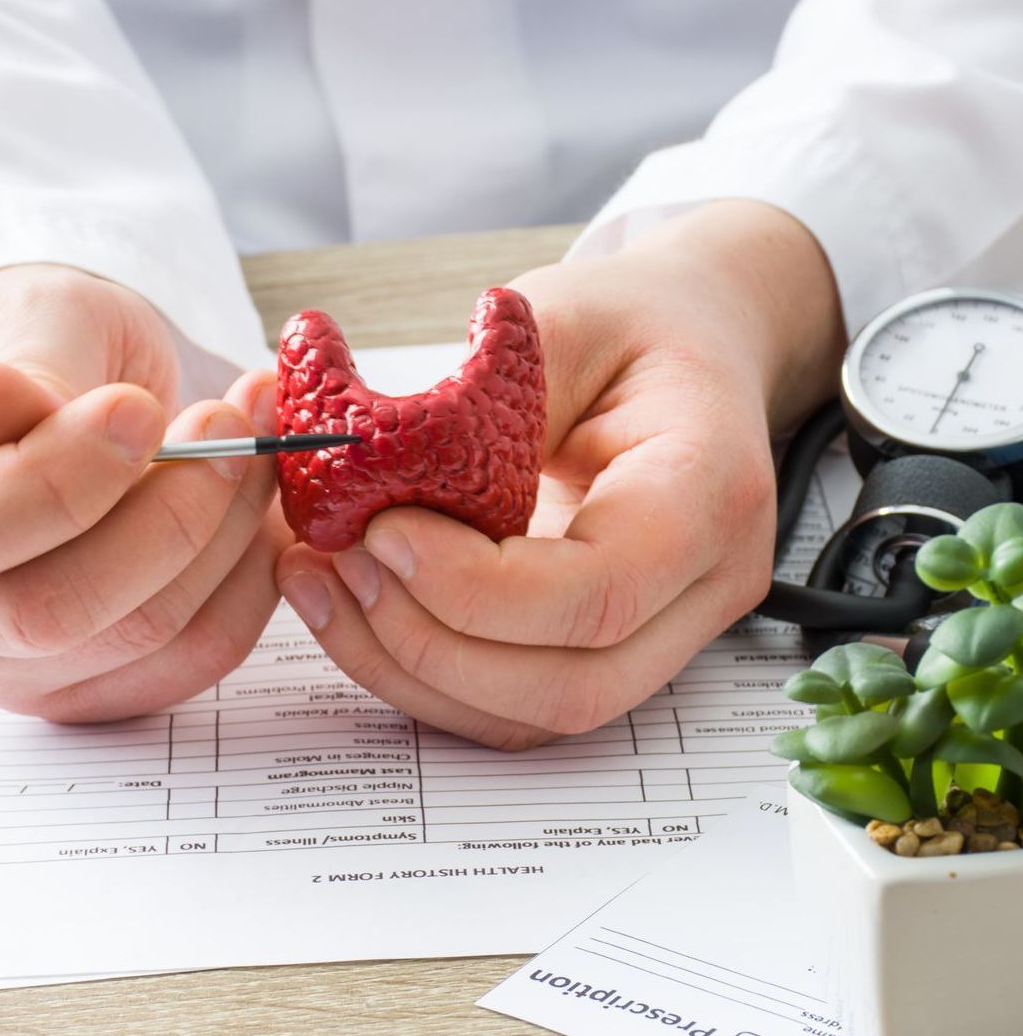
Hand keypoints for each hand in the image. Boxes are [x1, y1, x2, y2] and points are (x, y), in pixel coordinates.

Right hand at [0, 264, 282, 719]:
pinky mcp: (98, 688)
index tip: (140, 408)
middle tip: (230, 425)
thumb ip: (21, 360)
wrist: (78, 403)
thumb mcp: (25, 314)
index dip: (55, 483)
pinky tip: (256, 511)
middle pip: (49, 613)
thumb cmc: (40, 351)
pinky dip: (248, 582)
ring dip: (224, 536)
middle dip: (166, 517)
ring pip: (139, 637)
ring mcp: (12, 666)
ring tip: (254, 445)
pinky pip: (196, 660)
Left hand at [275, 202, 845, 748]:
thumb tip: (369, 471)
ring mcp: (664, 636)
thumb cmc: (629, 328)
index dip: (476, 587)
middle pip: (569, 685)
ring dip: (409, 669)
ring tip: (325, 585)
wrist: (687, 351)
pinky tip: (355, 606)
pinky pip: (510, 704)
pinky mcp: (607, 653)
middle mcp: (704, 586)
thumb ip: (482, 399)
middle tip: (340, 563)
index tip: (381, 532)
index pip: (601, 591)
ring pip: (532, 716)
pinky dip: (419, 673)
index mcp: (710, 491)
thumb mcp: (556, 319)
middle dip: (429, 643)